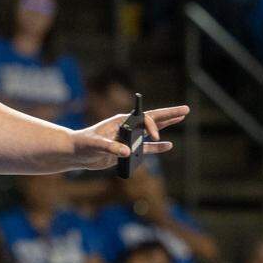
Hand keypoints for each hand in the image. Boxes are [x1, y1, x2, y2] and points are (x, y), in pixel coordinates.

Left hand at [68, 105, 188, 170]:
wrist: (76, 153)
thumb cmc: (83, 144)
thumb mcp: (96, 145)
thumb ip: (111, 148)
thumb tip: (128, 153)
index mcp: (121, 121)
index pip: (143, 120)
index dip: (152, 127)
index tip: (155, 137)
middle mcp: (127, 127)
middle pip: (153, 119)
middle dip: (169, 114)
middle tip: (186, 109)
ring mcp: (129, 138)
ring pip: (152, 131)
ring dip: (166, 126)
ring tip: (181, 118)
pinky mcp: (127, 150)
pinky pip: (146, 148)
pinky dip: (157, 148)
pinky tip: (168, 146)